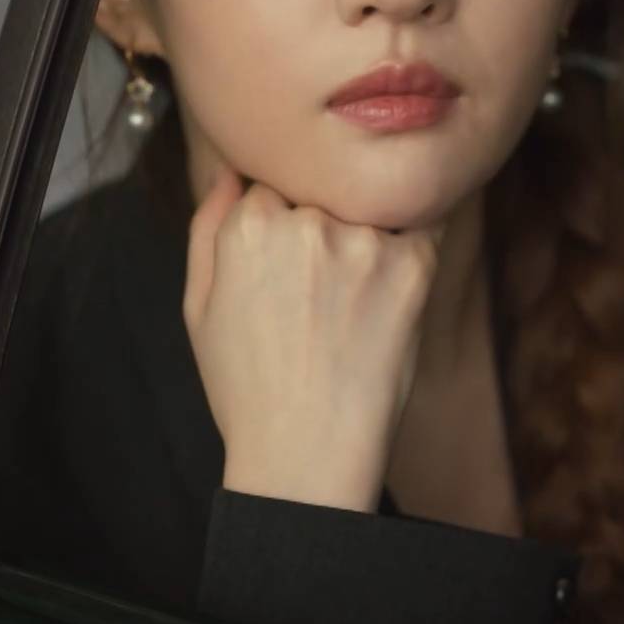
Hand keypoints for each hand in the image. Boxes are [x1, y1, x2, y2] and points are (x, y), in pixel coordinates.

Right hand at [183, 164, 440, 511]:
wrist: (308, 454)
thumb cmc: (248, 386)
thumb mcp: (199, 306)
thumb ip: (207, 225)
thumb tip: (230, 169)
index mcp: (248, 226)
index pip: (272, 180)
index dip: (281, 215)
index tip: (288, 258)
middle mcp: (307, 223)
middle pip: (323, 188)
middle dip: (324, 219)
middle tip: (323, 283)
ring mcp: (365, 242)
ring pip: (370, 204)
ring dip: (368, 232)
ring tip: (354, 301)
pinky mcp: (416, 265)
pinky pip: (424, 224)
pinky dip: (414, 244)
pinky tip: (394, 289)